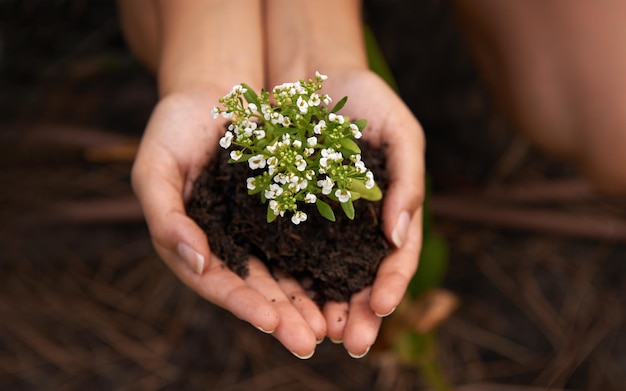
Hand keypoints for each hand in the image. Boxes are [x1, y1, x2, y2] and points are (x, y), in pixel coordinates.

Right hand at [131, 88, 326, 358]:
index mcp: (192, 244)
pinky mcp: (285, 210)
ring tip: (332, 326)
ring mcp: (257, 230)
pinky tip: (343, 278)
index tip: (270, 322)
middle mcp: (227, 244)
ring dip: (307, 301)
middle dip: (282, 317)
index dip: (242, 304)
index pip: (217, 283)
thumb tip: (194, 262)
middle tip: (309, 343)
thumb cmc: (173, 129)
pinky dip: (322, 261)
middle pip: (256, 288)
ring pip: (286, 272)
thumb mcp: (155, 170)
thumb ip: (165, 217)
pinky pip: (306, 240)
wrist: (212, 93)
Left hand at [316, 69, 424, 356]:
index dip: (393, 283)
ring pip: (325, 275)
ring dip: (323, 308)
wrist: (312, 78)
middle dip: (359, 313)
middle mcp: (358, 225)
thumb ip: (407, 180)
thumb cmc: (366, 100)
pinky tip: (284, 301)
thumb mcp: (400, 131)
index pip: (398, 257)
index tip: (381, 305)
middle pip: (362, 278)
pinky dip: (290, 279)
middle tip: (353, 343)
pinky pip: (288, 251)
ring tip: (317, 334)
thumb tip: (400, 237)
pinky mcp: (288, 214)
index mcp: (391, 210)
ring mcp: (323, 223)